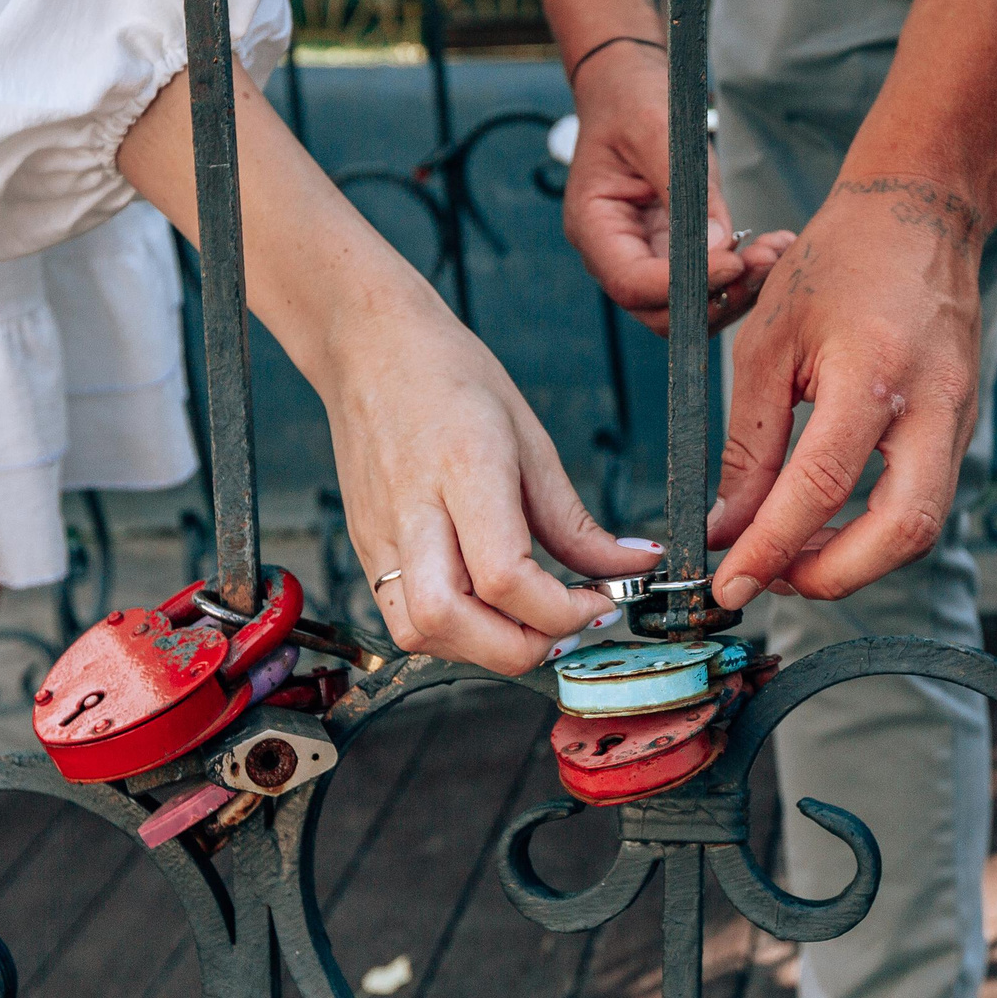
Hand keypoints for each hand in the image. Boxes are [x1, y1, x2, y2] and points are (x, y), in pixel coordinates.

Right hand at [323, 285, 654, 673]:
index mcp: (464, 468)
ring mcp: (379, 533)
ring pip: (416, 632)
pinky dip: (452, 634)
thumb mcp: (531, 438)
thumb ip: (576, 521)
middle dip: (518, 647)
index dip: (560, 611)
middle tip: (565, 628)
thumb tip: (632, 568)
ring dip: (479, 649)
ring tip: (526, 623)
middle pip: (448, 621)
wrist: (369, 349)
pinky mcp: (364, 548)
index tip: (599, 602)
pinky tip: (486, 610)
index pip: (504, 576)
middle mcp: (412, 509)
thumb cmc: (452, 380)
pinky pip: (402, 618)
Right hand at [562, 41, 790, 333]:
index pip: (632, 283)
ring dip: (737, 290)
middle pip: (662, 311)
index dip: (682, 285)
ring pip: (690, 307)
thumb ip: (683, 185)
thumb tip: (719, 245)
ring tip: (775, 251)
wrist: (630, 89)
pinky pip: (709, 281)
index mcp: (594, 227)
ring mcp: (646, 258)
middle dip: (716, 297)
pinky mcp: (676, 252)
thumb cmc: (633, 101)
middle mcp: (615, 255)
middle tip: (764, 261)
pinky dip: (744, 273)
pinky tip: (774, 245)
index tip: (733, 262)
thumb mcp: (656, 128)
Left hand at [708, 176, 988, 608]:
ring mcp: (959, 420)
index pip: (821, 488)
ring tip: (789, 555)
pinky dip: (874, 530)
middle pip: (901, 532)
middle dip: (834, 577)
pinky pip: (924, 501)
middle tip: (772, 581)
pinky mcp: (961, 429)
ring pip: (921, 527)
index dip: (773, 548)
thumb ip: (748, 442)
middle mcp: (931, 406)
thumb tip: (728, 525)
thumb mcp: (769, 343)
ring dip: (855, 560)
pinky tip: (825, 523)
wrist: (917, 215)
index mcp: (873, 374)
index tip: (732, 584)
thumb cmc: (838, 264)